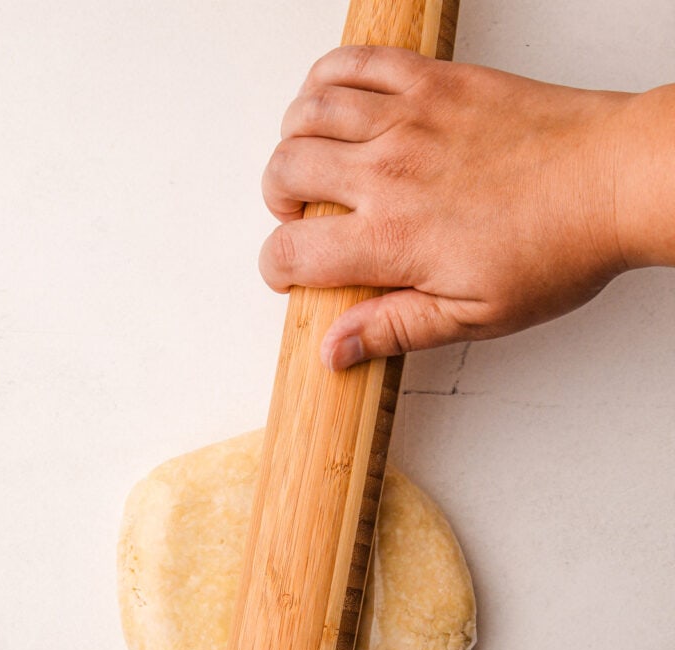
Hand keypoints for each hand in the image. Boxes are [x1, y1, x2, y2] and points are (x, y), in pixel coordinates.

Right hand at [259, 46, 637, 367]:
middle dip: (277, 202)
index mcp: (393, 238)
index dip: (276, 269)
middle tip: (300, 218)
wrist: (612, 179)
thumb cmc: (557, 247)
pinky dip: (326, 79)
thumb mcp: (474, 315)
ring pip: (307, 111)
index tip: (289, 273)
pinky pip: (353, 62)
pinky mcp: (432, 80)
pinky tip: (334, 104)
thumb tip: (333, 349)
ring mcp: (408, 117)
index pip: (292, 251)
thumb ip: (394, 327)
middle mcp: (388, 171)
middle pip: (286, 171)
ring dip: (293, 141)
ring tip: (311, 164)